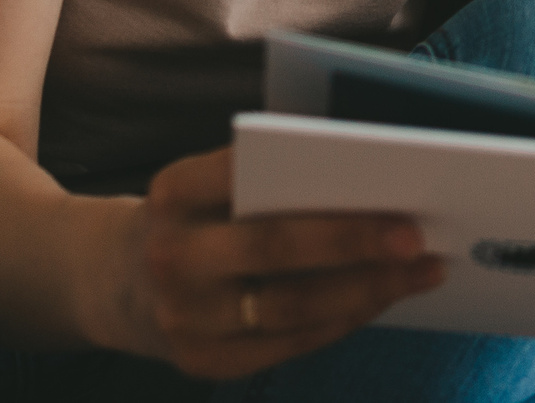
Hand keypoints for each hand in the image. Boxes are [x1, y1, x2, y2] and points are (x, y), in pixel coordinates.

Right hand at [90, 147, 442, 380]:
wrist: (111, 283)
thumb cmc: (190, 217)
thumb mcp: (204, 184)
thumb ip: (265, 175)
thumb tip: (369, 176)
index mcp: (172, 192)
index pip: (246, 175)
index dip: (309, 175)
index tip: (382, 172)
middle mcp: (170, 255)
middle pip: (274, 247)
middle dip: (353, 241)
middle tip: (417, 233)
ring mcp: (183, 318)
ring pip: (290, 307)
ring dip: (366, 290)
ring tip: (423, 271)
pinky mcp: (203, 362)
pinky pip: (289, 344)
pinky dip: (343, 321)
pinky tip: (383, 299)